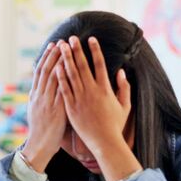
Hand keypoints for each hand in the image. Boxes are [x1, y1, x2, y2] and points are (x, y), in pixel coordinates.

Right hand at [21, 42, 67, 171]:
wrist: (40, 146)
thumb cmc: (41, 131)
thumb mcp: (36, 111)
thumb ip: (40, 98)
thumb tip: (41, 88)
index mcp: (35, 95)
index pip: (40, 71)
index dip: (46, 57)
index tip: (52, 45)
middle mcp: (40, 96)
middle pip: (47, 70)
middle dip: (54, 55)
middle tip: (61, 41)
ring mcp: (48, 102)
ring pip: (53, 77)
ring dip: (60, 62)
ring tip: (67, 50)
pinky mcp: (57, 109)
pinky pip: (61, 91)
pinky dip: (65, 79)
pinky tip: (71, 69)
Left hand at [56, 36, 140, 180]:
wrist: (104, 142)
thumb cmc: (115, 125)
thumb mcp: (125, 105)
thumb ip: (124, 87)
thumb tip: (121, 72)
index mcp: (105, 89)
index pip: (100, 64)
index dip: (95, 50)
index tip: (91, 39)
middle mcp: (92, 91)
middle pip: (83, 66)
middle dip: (76, 50)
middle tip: (71, 38)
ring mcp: (80, 99)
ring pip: (71, 75)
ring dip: (66, 59)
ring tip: (61, 47)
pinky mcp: (71, 107)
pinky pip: (64, 89)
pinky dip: (60, 77)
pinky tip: (55, 67)